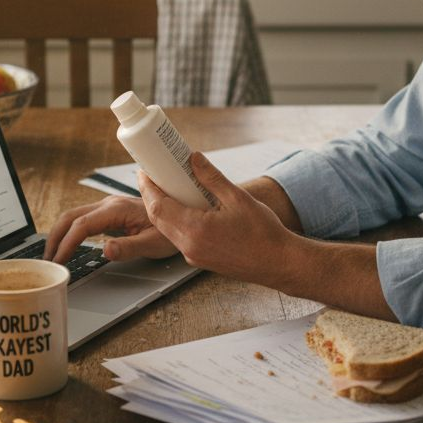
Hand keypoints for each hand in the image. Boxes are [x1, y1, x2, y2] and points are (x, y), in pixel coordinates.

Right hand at [45, 194, 177, 263]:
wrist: (181, 215)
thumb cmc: (170, 230)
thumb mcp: (153, 244)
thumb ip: (128, 248)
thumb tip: (105, 250)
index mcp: (117, 209)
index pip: (82, 225)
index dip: (67, 243)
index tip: (59, 260)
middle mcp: (109, 204)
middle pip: (71, 217)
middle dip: (55, 237)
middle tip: (47, 260)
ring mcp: (108, 207)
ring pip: (74, 216)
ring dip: (60, 234)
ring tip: (53, 255)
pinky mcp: (109, 213)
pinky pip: (82, 219)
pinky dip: (69, 232)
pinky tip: (67, 245)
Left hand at [140, 152, 297, 285]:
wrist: (278, 263)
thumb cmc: (263, 233)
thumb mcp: (238, 198)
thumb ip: (212, 178)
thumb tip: (193, 159)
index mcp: (195, 230)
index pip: (158, 206)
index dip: (148, 187)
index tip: (145, 171)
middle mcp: (190, 246)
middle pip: (158, 219)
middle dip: (151, 196)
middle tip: (152, 176)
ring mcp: (194, 255)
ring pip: (167, 230)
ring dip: (162, 209)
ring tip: (167, 188)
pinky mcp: (200, 259)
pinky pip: (179, 237)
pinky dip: (175, 220)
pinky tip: (184, 207)